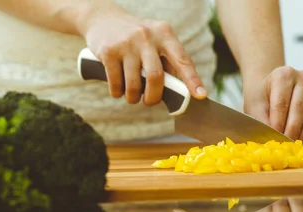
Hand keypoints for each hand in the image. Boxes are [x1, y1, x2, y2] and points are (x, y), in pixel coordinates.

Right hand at [82, 10, 206, 105]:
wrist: (103, 18)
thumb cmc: (137, 38)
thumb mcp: (156, 41)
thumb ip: (168, 62)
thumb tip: (182, 92)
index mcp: (165, 34)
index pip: (183, 60)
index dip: (192, 80)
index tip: (200, 95)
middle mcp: (147, 36)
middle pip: (155, 77)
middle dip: (153, 97)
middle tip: (150, 102)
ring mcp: (126, 43)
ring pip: (134, 84)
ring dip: (133, 98)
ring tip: (132, 97)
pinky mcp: (108, 51)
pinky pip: (116, 83)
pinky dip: (118, 93)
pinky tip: (118, 91)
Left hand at [243, 67, 302, 141]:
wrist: (269, 87)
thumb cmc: (260, 96)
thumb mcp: (254, 107)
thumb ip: (262, 121)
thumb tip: (272, 138)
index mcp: (283, 75)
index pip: (281, 103)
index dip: (278, 123)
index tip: (275, 139)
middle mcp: (301, 77)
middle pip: (298, 108)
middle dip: (292, 130)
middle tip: (285, 146)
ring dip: (302, 132)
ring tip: (293, 146)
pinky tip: (299, 140)